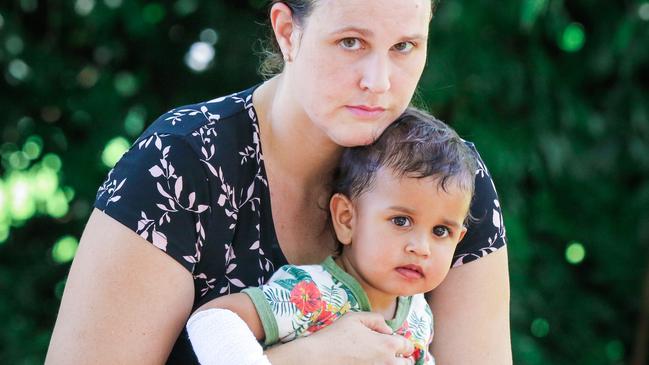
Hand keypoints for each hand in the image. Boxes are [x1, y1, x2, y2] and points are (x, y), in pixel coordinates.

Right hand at [266, 312, 414, 364]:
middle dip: (402, 359)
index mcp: (388, 345)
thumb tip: (388, 330)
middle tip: (388, 355)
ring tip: (379, 361)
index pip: (408, 346)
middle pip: (408, 364)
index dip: (402, 343)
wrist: (317, 359)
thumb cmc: (335, 337)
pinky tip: (369, 364)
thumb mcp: (355, 318)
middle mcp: (388, 363)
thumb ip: (377, 320)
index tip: (394, 344)